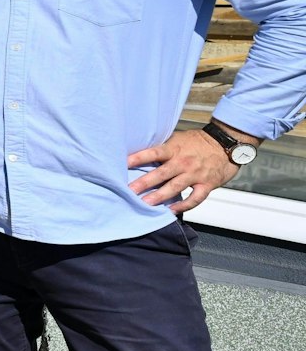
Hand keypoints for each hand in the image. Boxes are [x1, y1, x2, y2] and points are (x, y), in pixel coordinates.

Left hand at [127, 128, 241, 212]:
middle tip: (129, 191)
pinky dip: (184, 206)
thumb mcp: (179, 139)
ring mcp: (195, 174)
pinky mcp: (207, 184)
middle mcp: (184, 162)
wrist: (227, 144)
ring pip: (175, 187)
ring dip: (159, 196)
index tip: (124, 164)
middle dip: (144, 183)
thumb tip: (143, 155)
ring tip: (145, 204)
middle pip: (161, 174)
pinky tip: (171, 211)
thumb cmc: (200, 141)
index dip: (139, 158)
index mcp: (175, 148)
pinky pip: (194, 198)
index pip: (153, 153)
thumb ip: (164, 148)